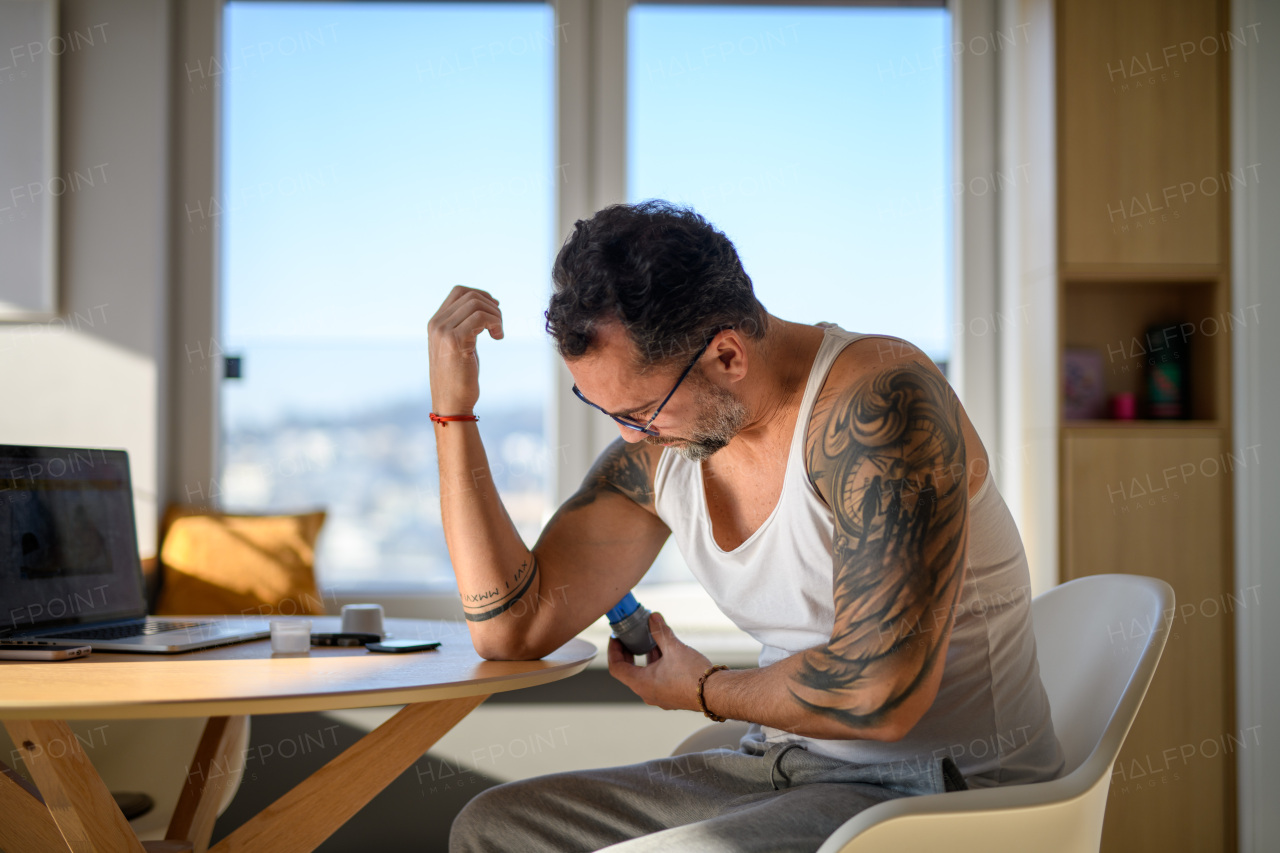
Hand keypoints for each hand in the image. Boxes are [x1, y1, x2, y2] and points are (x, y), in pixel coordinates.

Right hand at [427, 285, 504, 413]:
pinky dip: (495, 324)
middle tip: (499, 326)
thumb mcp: (459, 347)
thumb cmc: (458, 378)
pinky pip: (481, 318)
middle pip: (470, 295)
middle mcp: (437, 324)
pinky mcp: (455, 341)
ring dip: (495, 315)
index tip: (495, 310)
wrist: (451, 403)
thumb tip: (485, 309)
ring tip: (498, 333)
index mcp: (436, 323)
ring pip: (476, 304)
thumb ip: (465, 327)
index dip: (482, 295)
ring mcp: (443, 331)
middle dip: (492, 306)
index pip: (459, 292)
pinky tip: (498, 338)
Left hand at [607, 612, 712, 711]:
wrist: (716, 693)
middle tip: (630, 638)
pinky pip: (657, 680)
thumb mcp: (673, 648)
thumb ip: (660, 631)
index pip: (616, 668)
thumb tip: (652, 617)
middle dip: (629, 653)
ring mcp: (660, 697)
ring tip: (651, 640)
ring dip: (646, 658)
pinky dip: (657, 666)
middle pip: (629, 672)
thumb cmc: (693, 675)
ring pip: (645, 675)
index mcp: (641, 684)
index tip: (616, 638)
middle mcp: (648, 693)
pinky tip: (667, 653)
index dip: (613, 651)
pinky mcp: (672, 697)